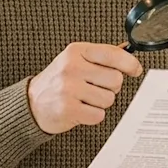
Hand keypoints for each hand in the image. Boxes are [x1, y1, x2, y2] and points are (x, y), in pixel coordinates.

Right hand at [27, 42, 142, 134]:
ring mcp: (68, 88)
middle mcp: (72, 67)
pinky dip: (92, 116)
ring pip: (109, 99)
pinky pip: (98, 115)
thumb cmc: (58, 81)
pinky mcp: (67, 109)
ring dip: (100, 103)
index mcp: (76, 51)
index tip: (135, 70)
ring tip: (84, 99)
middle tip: (96, 88)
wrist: (32, 103)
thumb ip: (100, 56)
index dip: (130, 63)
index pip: (113, 54)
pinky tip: (80, 110)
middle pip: (115, 79)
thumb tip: (127, 53)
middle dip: (111, 87)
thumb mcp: (75, 60)